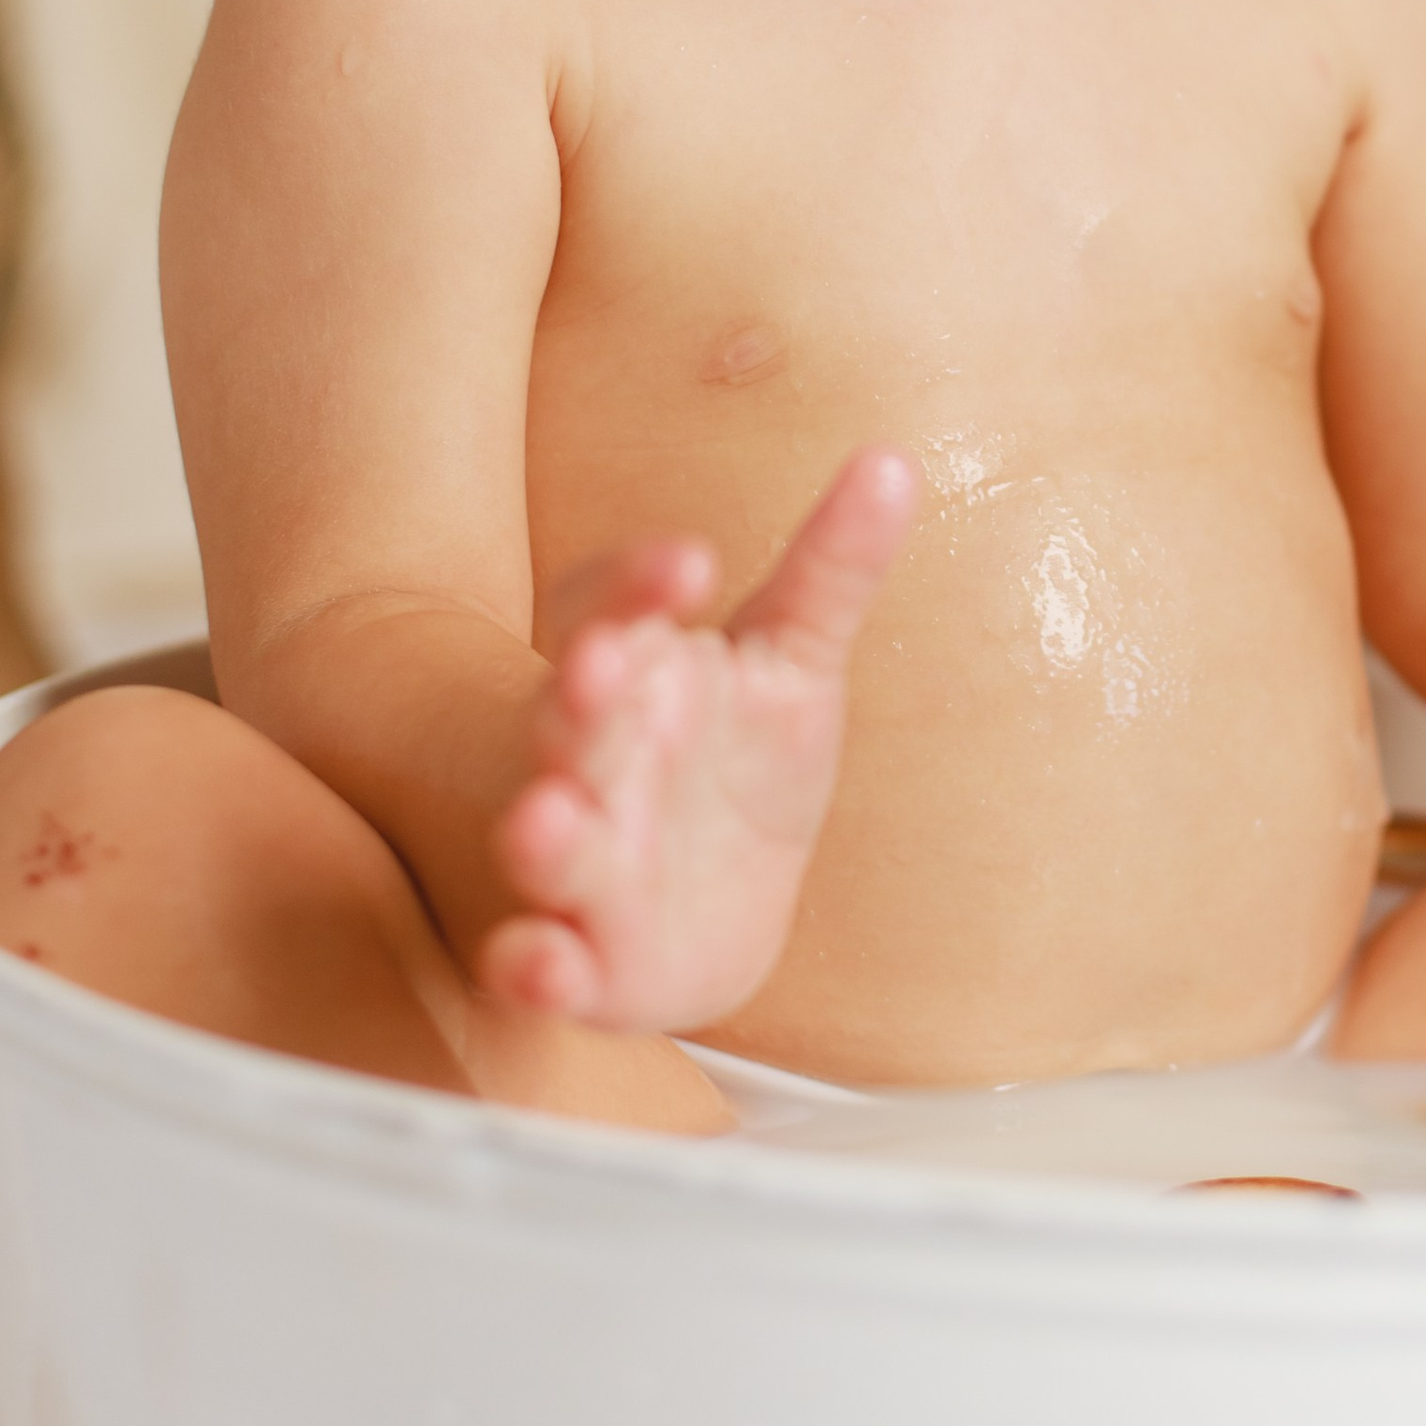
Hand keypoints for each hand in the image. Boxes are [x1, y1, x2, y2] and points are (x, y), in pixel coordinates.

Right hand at [480, 448, 916, 1031]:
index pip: (614, 605)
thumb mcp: (793, 660)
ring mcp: (580, 859)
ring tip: (545, 820)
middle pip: (567, 719)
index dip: (641, 582)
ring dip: (540, 832)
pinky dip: (533, 966)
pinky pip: (538, 963)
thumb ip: (831, 567)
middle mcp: (589, 758)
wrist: (711, 908)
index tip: (693, 561)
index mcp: (633, 669)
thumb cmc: (740, 757)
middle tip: (596, 667)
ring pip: (546, 840)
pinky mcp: (581, 960)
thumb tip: (892, 459)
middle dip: (576, 696)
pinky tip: (542, 964)